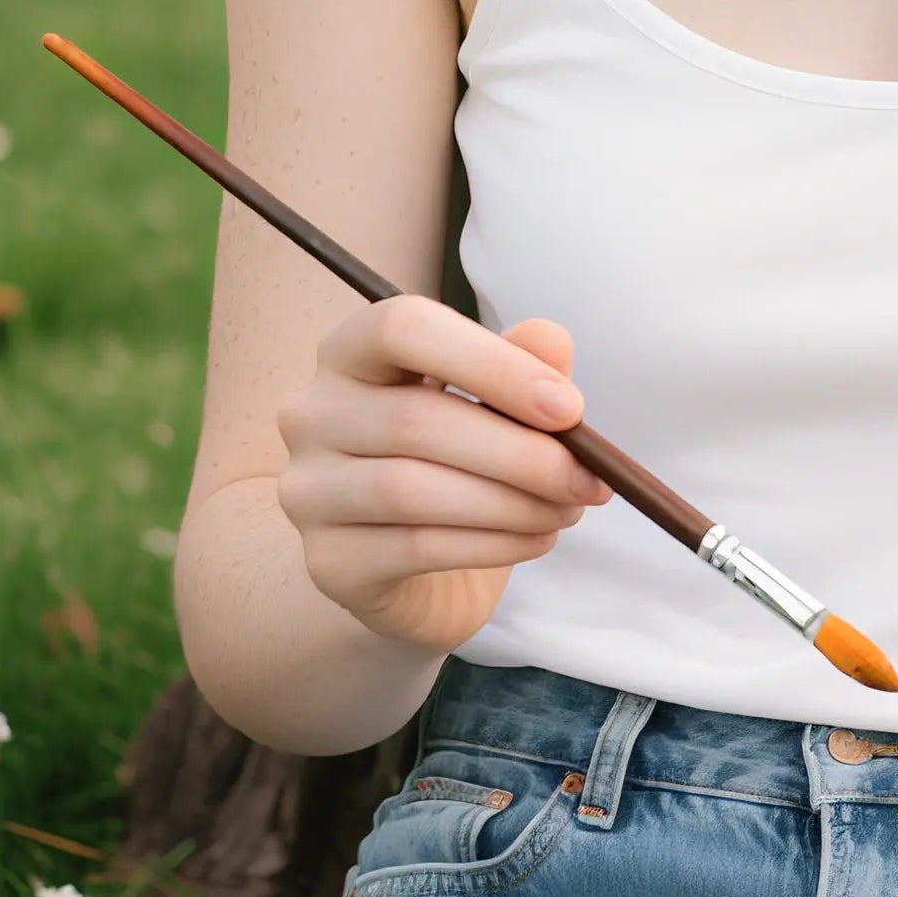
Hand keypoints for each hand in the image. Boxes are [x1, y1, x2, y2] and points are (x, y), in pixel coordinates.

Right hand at [275, 297, 610, 654]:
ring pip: (413, 491)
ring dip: (511, 504)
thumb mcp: (497, 404)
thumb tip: (550, 340)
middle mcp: (312, 413)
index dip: (491, 363)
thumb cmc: (458, 463)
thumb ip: (521, 363)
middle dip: (521, 453)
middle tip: (588, 479)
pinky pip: (416, 548)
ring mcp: (309, 490)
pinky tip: (536, 539)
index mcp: (351, 351)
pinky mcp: (328, 561)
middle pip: (416, 421)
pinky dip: (492, 545)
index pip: (402, 328)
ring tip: (567, 510)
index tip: (569, 406)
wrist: (411, 568)